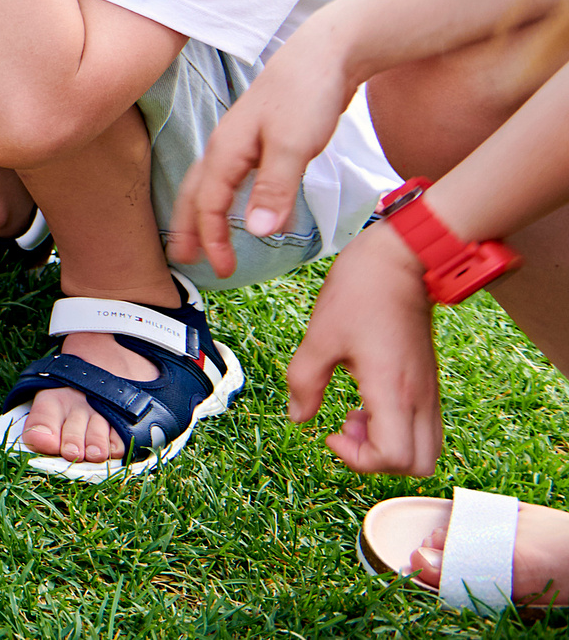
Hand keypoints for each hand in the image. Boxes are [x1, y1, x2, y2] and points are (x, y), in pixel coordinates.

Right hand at [166, 20, 354, 276]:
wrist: (325, 53)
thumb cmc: (306, 94)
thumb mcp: (293, 146)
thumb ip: (274, 190)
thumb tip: (256, 232)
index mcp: (227, 150)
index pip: (209, 204)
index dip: (212, 238)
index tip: (221, 270)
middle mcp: (226, 146)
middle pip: (196, 192)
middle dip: (188, 227)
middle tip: (183, 258)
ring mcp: (241, 140)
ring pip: (210, 182)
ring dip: (202, 211)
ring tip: (202, 234)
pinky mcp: (260, 137)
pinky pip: (230, 174)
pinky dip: (224, 194)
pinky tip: (236, 200)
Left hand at [285, 222, 443, 474]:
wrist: (401, 261)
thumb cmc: (359, 293)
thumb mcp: (319, 336)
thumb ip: (304, 382)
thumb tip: (297, 417)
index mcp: (394, 391)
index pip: (396, 458)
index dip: (360, 459)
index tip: (331, 431)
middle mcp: (420, 398)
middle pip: (419, 466)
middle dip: (377, 459)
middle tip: (345, 427)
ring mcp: (429, 391)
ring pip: (425, 449)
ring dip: (388, 445)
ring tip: (354, 413)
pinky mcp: (428, 382)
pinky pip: (422, 426)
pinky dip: (396, 428)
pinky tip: (366, 399)